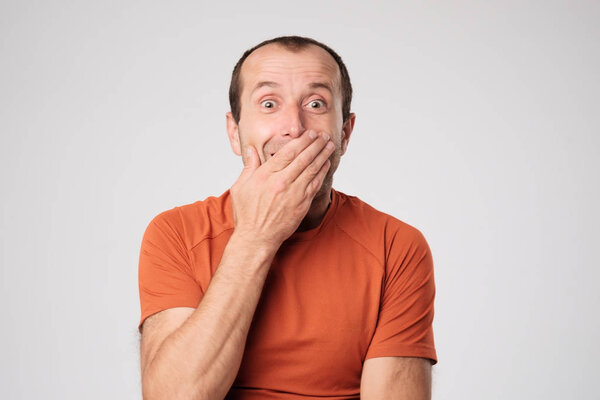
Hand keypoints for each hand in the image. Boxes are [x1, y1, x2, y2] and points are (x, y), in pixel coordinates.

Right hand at [229, 130, 333, 249]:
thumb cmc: (247, 214)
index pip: (288, 152)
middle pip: (303, 158)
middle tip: (323, 135)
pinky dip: (322, 172)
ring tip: (330, 145)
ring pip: (312, 169)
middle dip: (316, 144)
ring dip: (323, 155)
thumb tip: (251, 150)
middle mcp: (281, 182)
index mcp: (266, 175)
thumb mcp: (240, 187)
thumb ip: (249, 167)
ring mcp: (294, 193)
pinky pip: (315, 184)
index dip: (302, 141)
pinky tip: (326, 164)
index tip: (309, 134)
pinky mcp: (302, 204)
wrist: (257, 238)